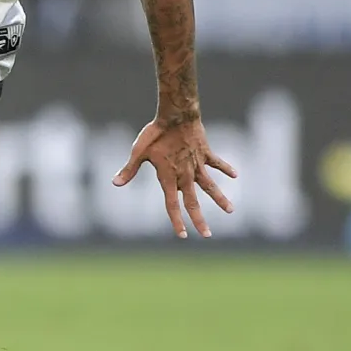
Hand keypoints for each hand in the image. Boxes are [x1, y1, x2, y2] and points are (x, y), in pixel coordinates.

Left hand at [113, 117, 237, 237]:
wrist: (176, 115)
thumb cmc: (155, 133)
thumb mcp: (139, 151)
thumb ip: (129, 169)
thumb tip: (115, 183)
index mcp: (168, 176)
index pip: (172, 204)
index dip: (176, 221)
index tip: (182, 235)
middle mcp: (185, 174)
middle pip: (192, 202)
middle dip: (199, 220)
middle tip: (207, 235)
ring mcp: (197, 164)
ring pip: (210, 186)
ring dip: (220, 199)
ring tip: (231, 211)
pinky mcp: (205, 153)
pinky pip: (217, 163)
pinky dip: (225, 168)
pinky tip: (235, 175)